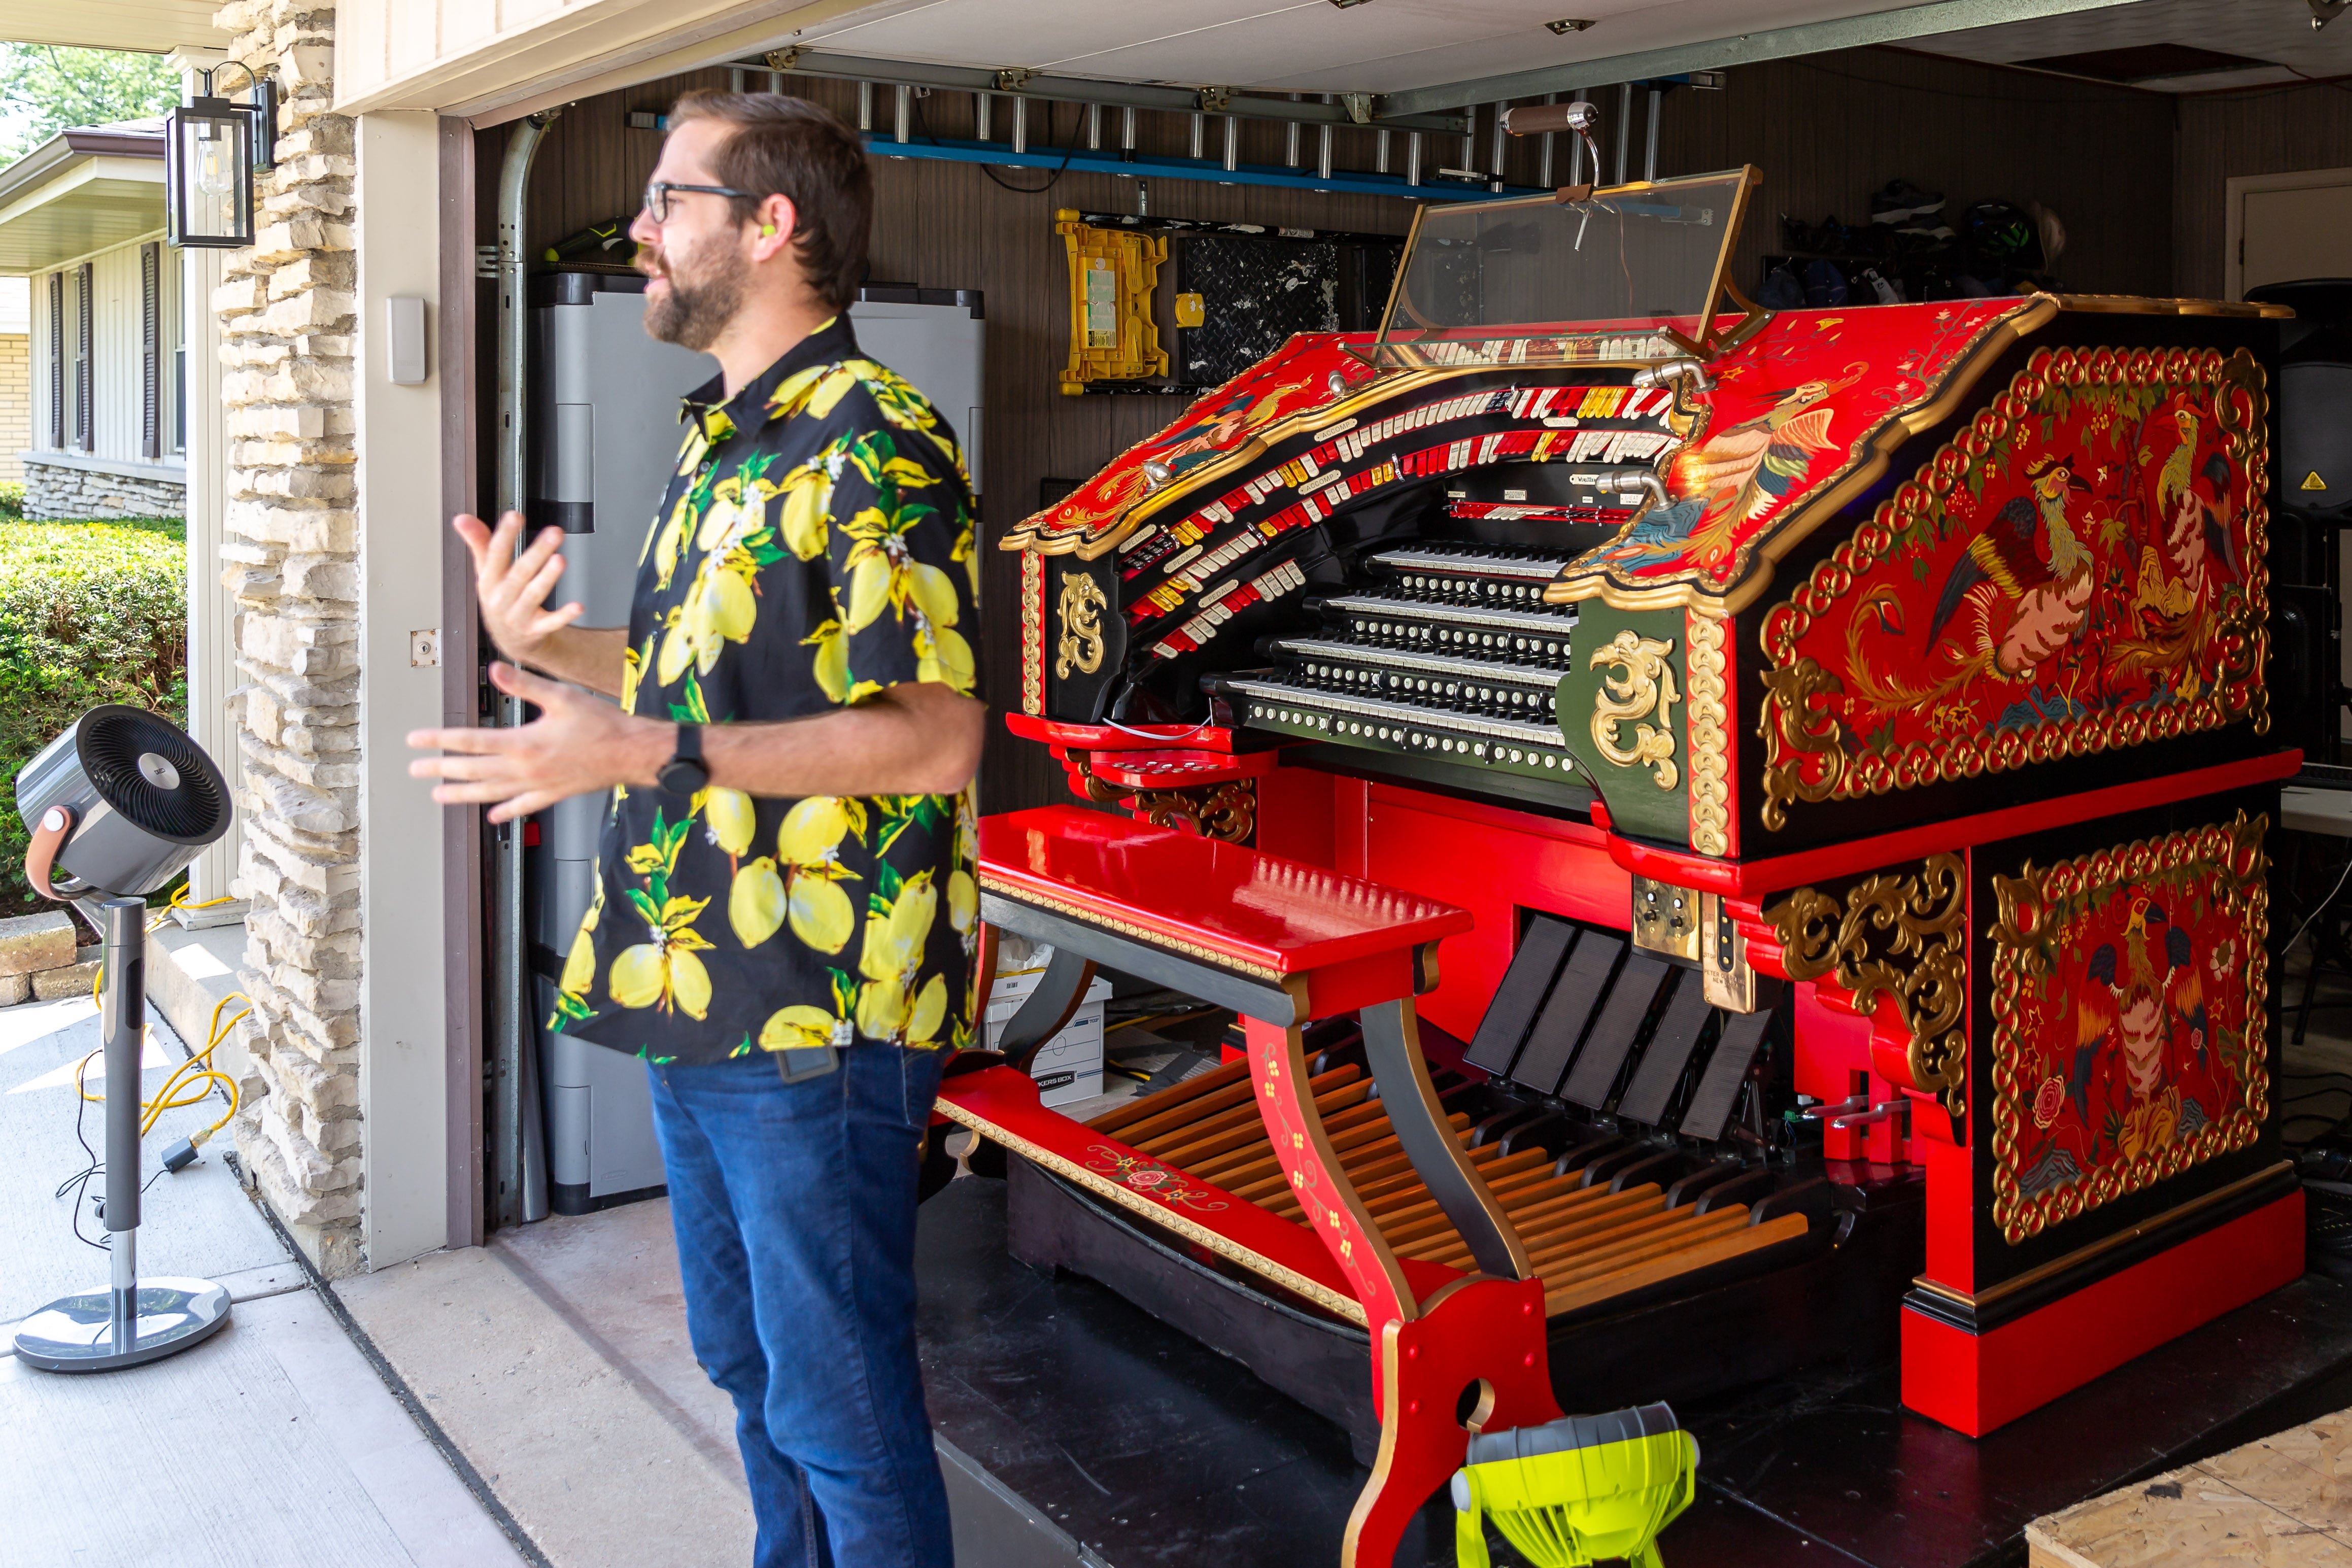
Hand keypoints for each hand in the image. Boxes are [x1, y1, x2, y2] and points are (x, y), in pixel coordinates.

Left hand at [408, 663, 670, 822]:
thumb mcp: (561, 696)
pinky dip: (506, 811)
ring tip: (439, 796)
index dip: (440, 740)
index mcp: (523, 743)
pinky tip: (492, 815)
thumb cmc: (602, 723)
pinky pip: (524, 806)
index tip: (417, 741)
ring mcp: (538, 785)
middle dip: (441, 770)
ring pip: (491, 793)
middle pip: (473, 770)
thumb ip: (524, 685)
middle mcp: (526, 769)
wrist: (633, 754)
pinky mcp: (554, 794)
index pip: (470, 741)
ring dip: (462, 795)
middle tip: (415, 771)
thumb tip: (494, 670)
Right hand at [456, 511, 584, 668]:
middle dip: (536, 552)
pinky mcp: (535, 630)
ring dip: (547, 577)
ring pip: (533, 595)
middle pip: (519, 573)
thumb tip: (461, 519)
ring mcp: (518, 615)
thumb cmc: (499, 600)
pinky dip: (564, 615)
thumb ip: (478, 544)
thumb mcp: (486, 573)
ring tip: (560, 560)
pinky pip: (550, 623)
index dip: (504, 535)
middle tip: (554, 533)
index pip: (495, 555)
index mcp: (489, 581)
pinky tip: (577, 606)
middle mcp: (501, 598)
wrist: (510, 641)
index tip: (515, 516)